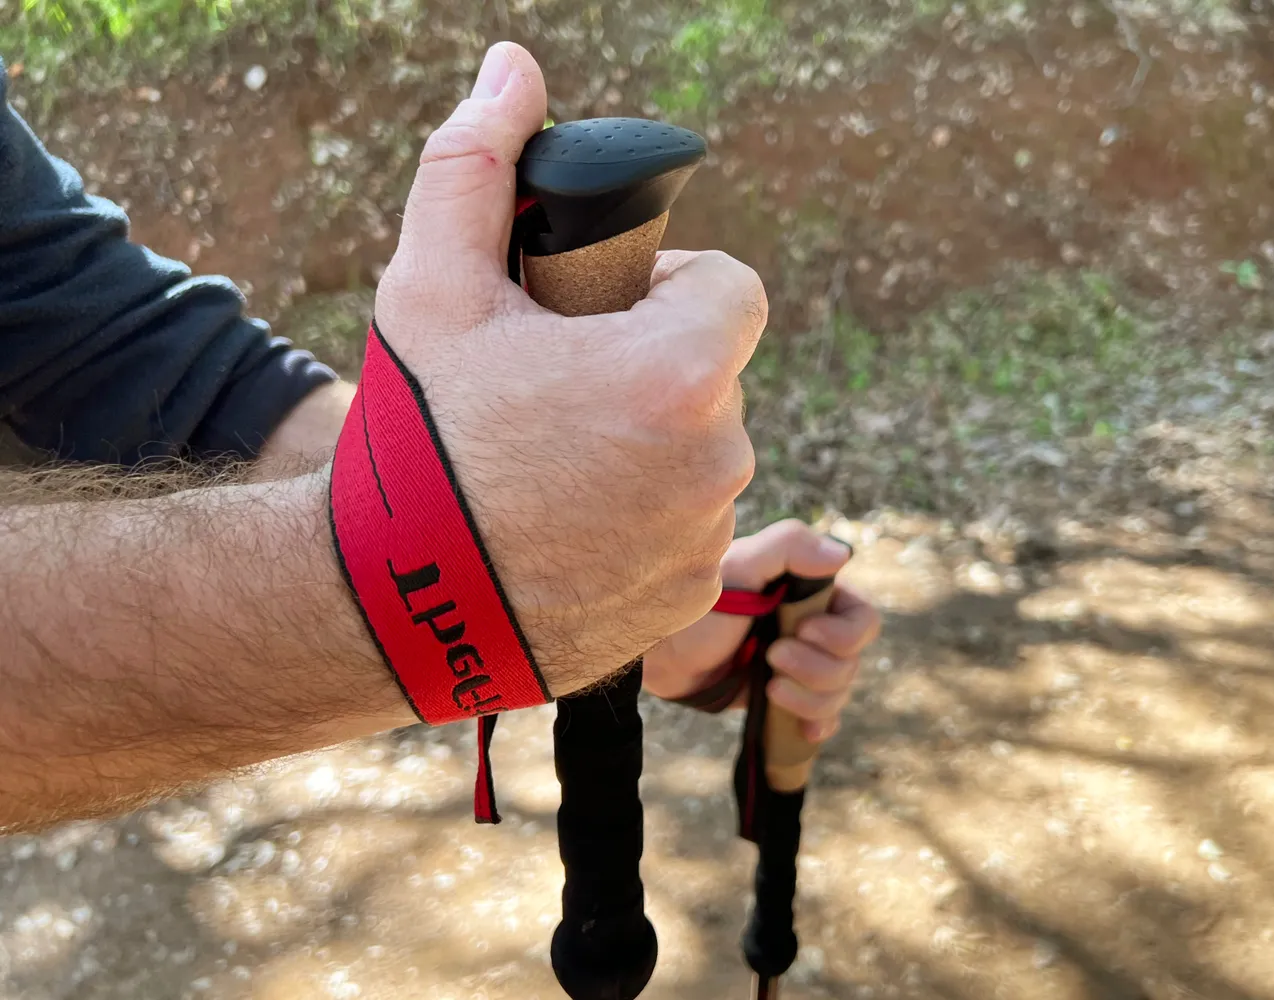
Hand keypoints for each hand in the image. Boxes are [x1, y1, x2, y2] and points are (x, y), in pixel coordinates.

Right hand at [372, 43, 765, 695]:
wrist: (386, 605)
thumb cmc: (411, 438)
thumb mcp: (429, 288)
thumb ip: (478, 166)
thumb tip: (514, 69)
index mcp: (679, 370)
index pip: (734, 291)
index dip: (676, 288)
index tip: (611, 311)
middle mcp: (718, 459)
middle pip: (714, 375)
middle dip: (653, 367)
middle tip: (564, 388)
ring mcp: (707, 537)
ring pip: (703, 456)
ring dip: (651, 445)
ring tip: (555, 462)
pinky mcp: (687, 598)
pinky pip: (688, 531)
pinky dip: (644, 521)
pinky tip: (567, 526)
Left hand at [644, 520, 881, 741]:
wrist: (665, 656)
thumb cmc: (701, 605)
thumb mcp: (740, 565)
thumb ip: (788, 546)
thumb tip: (841, 554)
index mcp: (814, 596)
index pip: (863, 620)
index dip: (843, 634)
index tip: (803, 630)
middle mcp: (816, 632)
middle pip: (851, 663)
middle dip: (816, 668)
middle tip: (772, 656)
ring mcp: (803, 668)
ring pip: (837, 694)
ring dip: (807, 696)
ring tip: (768, 686)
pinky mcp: (788, 699)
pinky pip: (824, 719)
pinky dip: (818, 724)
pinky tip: (802, 729)